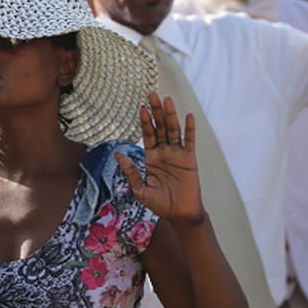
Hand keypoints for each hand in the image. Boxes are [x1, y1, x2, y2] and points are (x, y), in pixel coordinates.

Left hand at [115, 92, 202, 222]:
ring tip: (167, 100)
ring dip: (171, 115)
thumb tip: (117, 153)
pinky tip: (189, 116)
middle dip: (156, 111)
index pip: (147, 134)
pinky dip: (190, 129)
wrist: (178, 214)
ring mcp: (177, 154)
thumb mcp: (140, 189)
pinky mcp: (190, 159)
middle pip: (160, 127)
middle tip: (152, 93)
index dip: (145, 121)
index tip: (141, 107)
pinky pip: (190, 141)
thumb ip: (130, 170)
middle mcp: (164, 151)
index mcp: (151, 157)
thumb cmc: (159, 204)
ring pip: (174, 130)